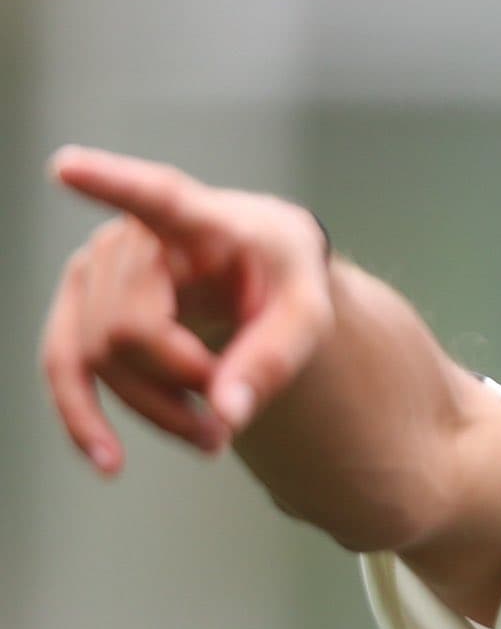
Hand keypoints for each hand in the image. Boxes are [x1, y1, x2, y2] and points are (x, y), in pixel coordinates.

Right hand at [39, 145, 334, 476]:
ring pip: (98, 359)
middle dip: (180, 384)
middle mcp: (134, 234)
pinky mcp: (79, 305)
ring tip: (213, 437)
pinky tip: (109, 461)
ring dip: (156, 412)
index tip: (69, 167)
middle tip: (231, 417)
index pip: (155, 197)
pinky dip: (83, 418)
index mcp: (201, 219)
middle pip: (128, 329)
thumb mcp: (308, 314)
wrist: (258, 272)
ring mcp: (97, 267)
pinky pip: (63, 366)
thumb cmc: (283, 278)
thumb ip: (275, 359)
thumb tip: (225, 414)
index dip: (110, 183)